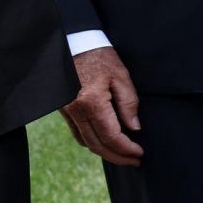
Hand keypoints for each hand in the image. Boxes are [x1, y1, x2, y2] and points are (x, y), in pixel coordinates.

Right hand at [63, 46, 143, 165]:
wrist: (73, 42)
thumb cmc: (99, 56)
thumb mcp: (121, 76)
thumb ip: (129, 103)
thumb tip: (134, 128)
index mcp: (92, 102)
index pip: (111, 136)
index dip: (127, 149)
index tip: (140, 153)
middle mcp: (75, 110)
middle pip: (97, 144)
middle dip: (117, 156)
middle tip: (133, 161)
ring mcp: (66, 110)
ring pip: (85, 141)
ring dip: (104, 152)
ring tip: (121, 155)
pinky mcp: (62, 108)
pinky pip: (76, 132)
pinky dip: (90, 142)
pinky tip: (103, 142)